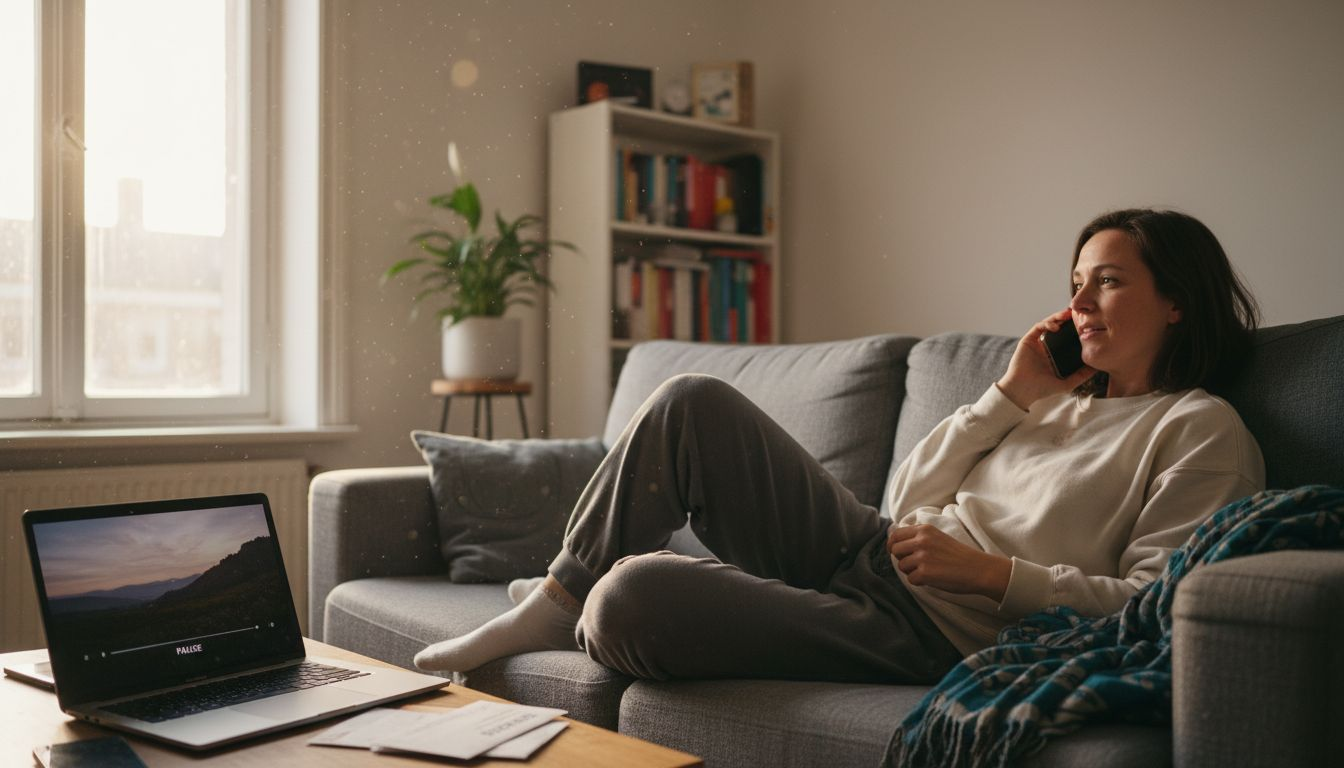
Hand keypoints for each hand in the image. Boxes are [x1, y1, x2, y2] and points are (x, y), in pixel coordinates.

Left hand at [886, 523, 1011, 601]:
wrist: (978, 569)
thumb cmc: (959, 555)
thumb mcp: (938, 537)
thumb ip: (920, 537)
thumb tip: (897, 544)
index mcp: (924, 529)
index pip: (896, 534)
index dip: (893, 545)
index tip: (897, 552)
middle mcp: (921, 540)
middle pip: (894, 550)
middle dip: (901, 559)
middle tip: (914, 565)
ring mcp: (922, 556)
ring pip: (901, 566)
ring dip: (911, 571)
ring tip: (927, 572)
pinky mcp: (925, 572)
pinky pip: (911, 579)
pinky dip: (919, 582)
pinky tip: (932, 579)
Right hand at [995, 308, 1095, 409]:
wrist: (1023, 390)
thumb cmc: (1042, 389)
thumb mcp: (1067, 383)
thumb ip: (1082, 376)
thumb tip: (1097, 368)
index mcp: (1053, 355)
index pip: (1065, 338)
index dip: (1074, 330)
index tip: (1085, 326)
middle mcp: (1045, 347)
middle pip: (1057, 327)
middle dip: (1067, 320)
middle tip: (1078, 314)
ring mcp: (1036, 343)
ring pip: (1048, 324)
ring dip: (1057, 317)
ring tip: (1067, 315)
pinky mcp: (1027, 340)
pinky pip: (1038, 327)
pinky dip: (1047, 324)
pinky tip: (1056, 327)